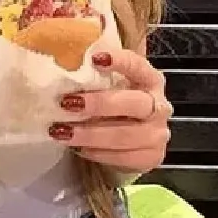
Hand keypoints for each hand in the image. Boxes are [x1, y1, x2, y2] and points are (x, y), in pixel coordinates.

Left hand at [48, 49, 172, 173]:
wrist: (129, 141)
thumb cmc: (113, 105)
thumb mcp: (108, 86)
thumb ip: (94, 75)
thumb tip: (58, 61)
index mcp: (150, 79)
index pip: (138, 65)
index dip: (120, 61)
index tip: (95, 59)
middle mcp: (159, 105)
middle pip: (134, 103)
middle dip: (99, 104)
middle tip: (67, 104)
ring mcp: (158, 133)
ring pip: (126, 135)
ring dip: (91, 134)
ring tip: (62, 132)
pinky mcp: (152, 157)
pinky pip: (124, 157)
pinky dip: (99, 153)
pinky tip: (80, 148)